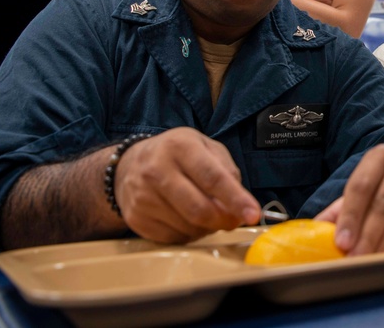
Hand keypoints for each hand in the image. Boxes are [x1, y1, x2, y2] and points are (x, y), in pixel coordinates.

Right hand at [114, 128, 260, 242]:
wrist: (130, 164)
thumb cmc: (178, 155)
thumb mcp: (206, 147)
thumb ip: (227, 171)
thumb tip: (240, 204)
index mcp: (180, 147)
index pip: (212, 177)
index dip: (236, 199)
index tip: (253, 215)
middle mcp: (157, 170)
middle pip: (199, 208)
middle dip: (224, 220)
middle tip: (235, 220)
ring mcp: (143, 196)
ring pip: (188, 227)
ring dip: (207, 227)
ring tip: (207, 213)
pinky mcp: (136, 218)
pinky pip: (173, 238)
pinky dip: (189, 234)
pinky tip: (188, 220)